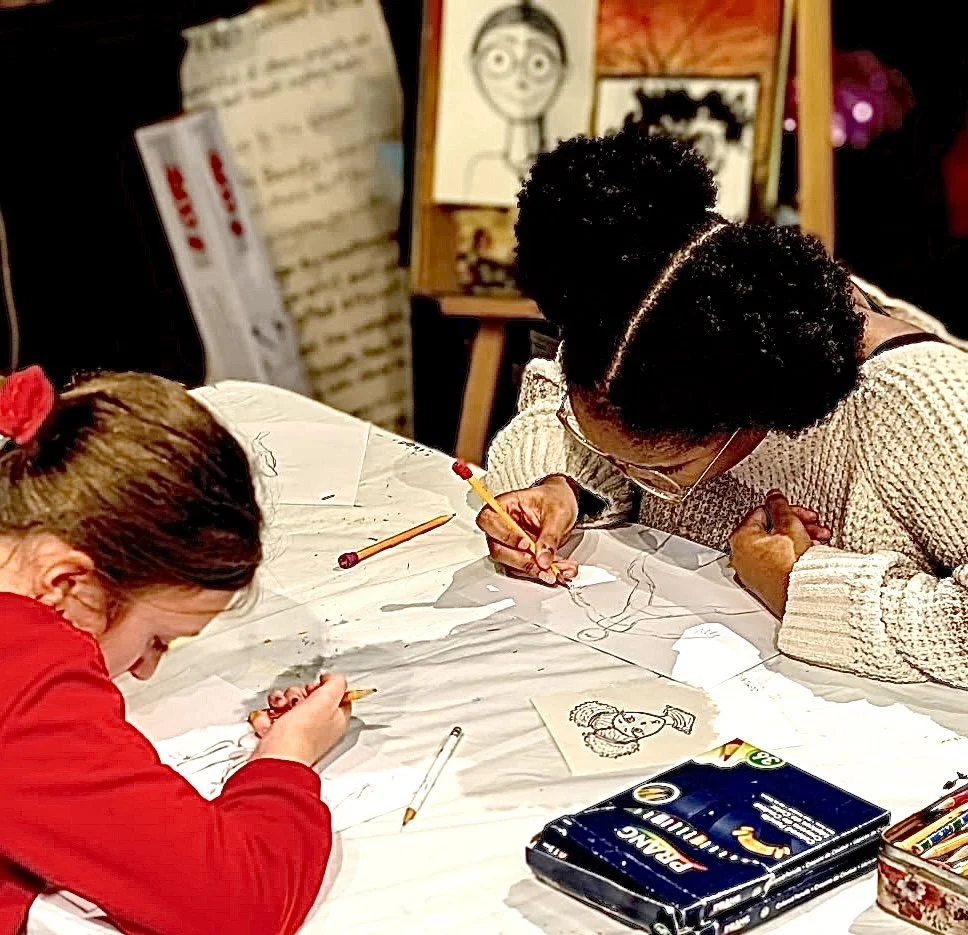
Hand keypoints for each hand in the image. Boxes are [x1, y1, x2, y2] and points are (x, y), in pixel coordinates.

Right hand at [249, 673, 350, 767]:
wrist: (275, 759)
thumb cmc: (302, 735)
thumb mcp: (327, 699)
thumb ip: (336, 683)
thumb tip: (332, 678)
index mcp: (336, 719)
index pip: (335, 696)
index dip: (323, 688)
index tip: (315, 688)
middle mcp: (317, 727)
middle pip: (307, 698)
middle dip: (296, 694)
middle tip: (295, 702)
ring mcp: (296, 733)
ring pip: (286, 705)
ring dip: (279, 703)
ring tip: (279, 710)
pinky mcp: (277, 739)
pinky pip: (270, 719)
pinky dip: (266, 718)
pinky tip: (269, 722)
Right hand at [475, 476, 579, 584]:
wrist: (564, 504)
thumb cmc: (555, 500)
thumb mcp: (557, 514)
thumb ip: (549, 537)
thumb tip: (543, 559)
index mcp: (504, 506)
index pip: (489, 520)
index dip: (505, 535)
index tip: (525, 544)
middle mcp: (501, 526)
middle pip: (498, 549)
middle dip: (522, 560)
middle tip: (542, 563)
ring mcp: (508, 544)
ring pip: (510, 564)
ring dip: (534, 569)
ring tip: (556, 569)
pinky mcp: (518, 556)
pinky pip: (524, 570)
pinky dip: (541, 572)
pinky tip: (557, 570)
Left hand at [728, 491, 830, 616]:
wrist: (803, 597)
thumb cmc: (793, 566)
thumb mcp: (790, 526)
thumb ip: (781, 507)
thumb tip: (774, 497)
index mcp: (740, 538)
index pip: (762, 513)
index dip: (785, 510)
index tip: (800, 512)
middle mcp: (739, 556)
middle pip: (769, 530)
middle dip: (795, 525)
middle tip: (813, 526)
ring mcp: (749, 572)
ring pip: (774, 547)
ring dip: (797, 540)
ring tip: (817, 542)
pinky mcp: (761, 585)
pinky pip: (774, 563)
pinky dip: (790, 556)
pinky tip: (808, 555)